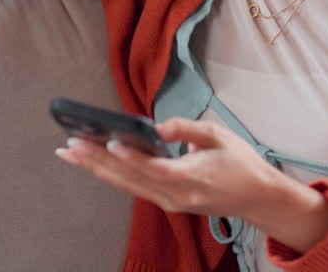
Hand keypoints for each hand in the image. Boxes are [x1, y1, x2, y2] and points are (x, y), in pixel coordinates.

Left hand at [54, 116, 282, 220]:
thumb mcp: (220, 137)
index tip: (108, 142)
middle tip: (69, 145)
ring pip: (126, 185)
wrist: (259, 199)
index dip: (130, 156)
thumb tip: (158, 126)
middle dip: (97, 161)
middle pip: (130, 178)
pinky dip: (112, 175)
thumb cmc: (242, 164)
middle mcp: (175, 195)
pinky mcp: (168, 202)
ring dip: (97, 169)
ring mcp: (170, 202)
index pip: (153, 168)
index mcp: (190, 178)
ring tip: (70, 153)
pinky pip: (134, 188)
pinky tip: (94, 163)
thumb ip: (187, 129)